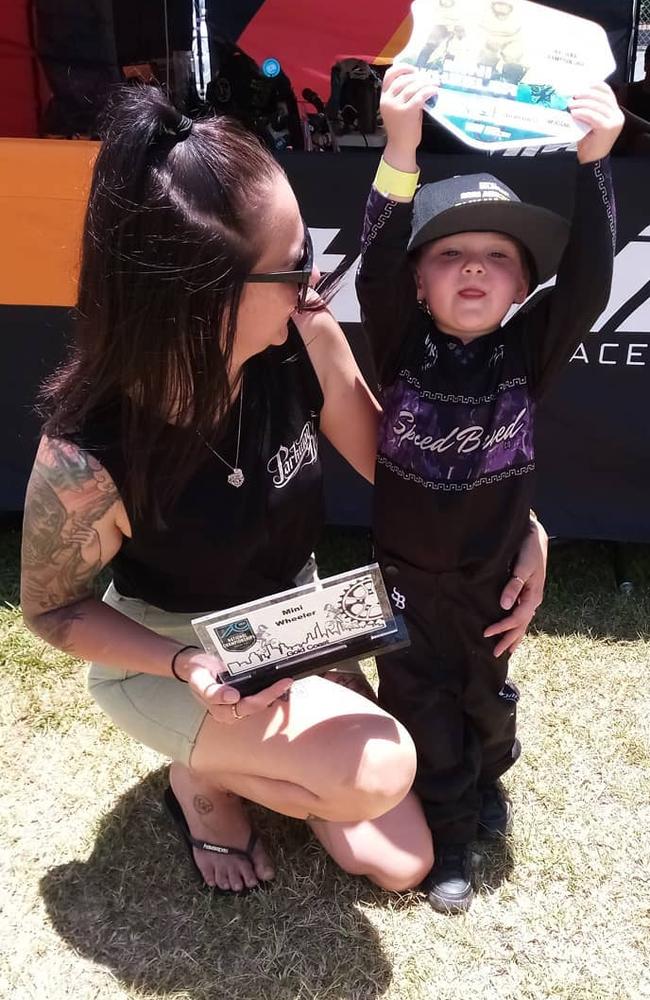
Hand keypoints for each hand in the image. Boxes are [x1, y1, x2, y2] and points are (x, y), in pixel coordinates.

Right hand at [176, 649, 292, 723]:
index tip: (275, 687)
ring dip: (274, 693)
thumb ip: (212, 691)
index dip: (263, 698)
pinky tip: (278, 679)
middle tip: (287, 681)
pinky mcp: (243, 695)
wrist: (194, 665)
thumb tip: (232, 698)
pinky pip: (258, 694)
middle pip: (257, 706)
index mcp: (221, 710)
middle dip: (273, 694)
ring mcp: (238, 703)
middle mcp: (231, 711)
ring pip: (260, 702)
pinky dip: (269, 688)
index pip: (246, 707)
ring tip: (287, 681)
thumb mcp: (199, 679)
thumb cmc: (197, 672)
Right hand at [381, 64, 437, 170]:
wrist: (400, 146)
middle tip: (428, 78)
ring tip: (434, 83)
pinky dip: (429, 91)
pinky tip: (434, 90)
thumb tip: (418, 81)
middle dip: (418, 77)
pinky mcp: (407, 112)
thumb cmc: (401, 129)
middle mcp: (388, 100)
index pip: (389, 75)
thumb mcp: (397, 109)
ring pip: (413, 87)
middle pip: (404, 79)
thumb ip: (402, 95)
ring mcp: (397, 106)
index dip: (402, 68)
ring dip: (426, 83)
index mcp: (384, 98)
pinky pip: (420, 95)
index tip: (413, 69)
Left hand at [484, 516, 547, 656]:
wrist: (535, 535)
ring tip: (507, 650)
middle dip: (509, 640)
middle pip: (521, 625)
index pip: (517, 618)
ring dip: (515, 635)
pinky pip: (522, 614)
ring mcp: (532, 597)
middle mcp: (534, 599)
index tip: (486, 634)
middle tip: (495, 654)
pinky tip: (513, 630)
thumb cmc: (528, 549)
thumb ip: (514, 586)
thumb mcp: (522, 566)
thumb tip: (504, 606)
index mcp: (533, 595)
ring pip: (523, 622)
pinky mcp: (528, 593)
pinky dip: (517, 625)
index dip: (502, 628)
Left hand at [569, 82, 623, 163]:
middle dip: (586, 94)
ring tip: (570, 104)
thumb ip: (589, 109)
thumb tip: (576, 96)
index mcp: (615, 112)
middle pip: (602, 97)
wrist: (591, 162)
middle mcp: (617, 115)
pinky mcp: (607, 128)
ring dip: (582, 103)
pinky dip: (582, 113)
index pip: (607, 92)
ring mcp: (614, 122)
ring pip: (597, 105)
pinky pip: (593, 116)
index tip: (582, 85)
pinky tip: (574, 113)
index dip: (595, 86)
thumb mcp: (590, 122)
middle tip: (573, 95)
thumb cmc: (589, 143)